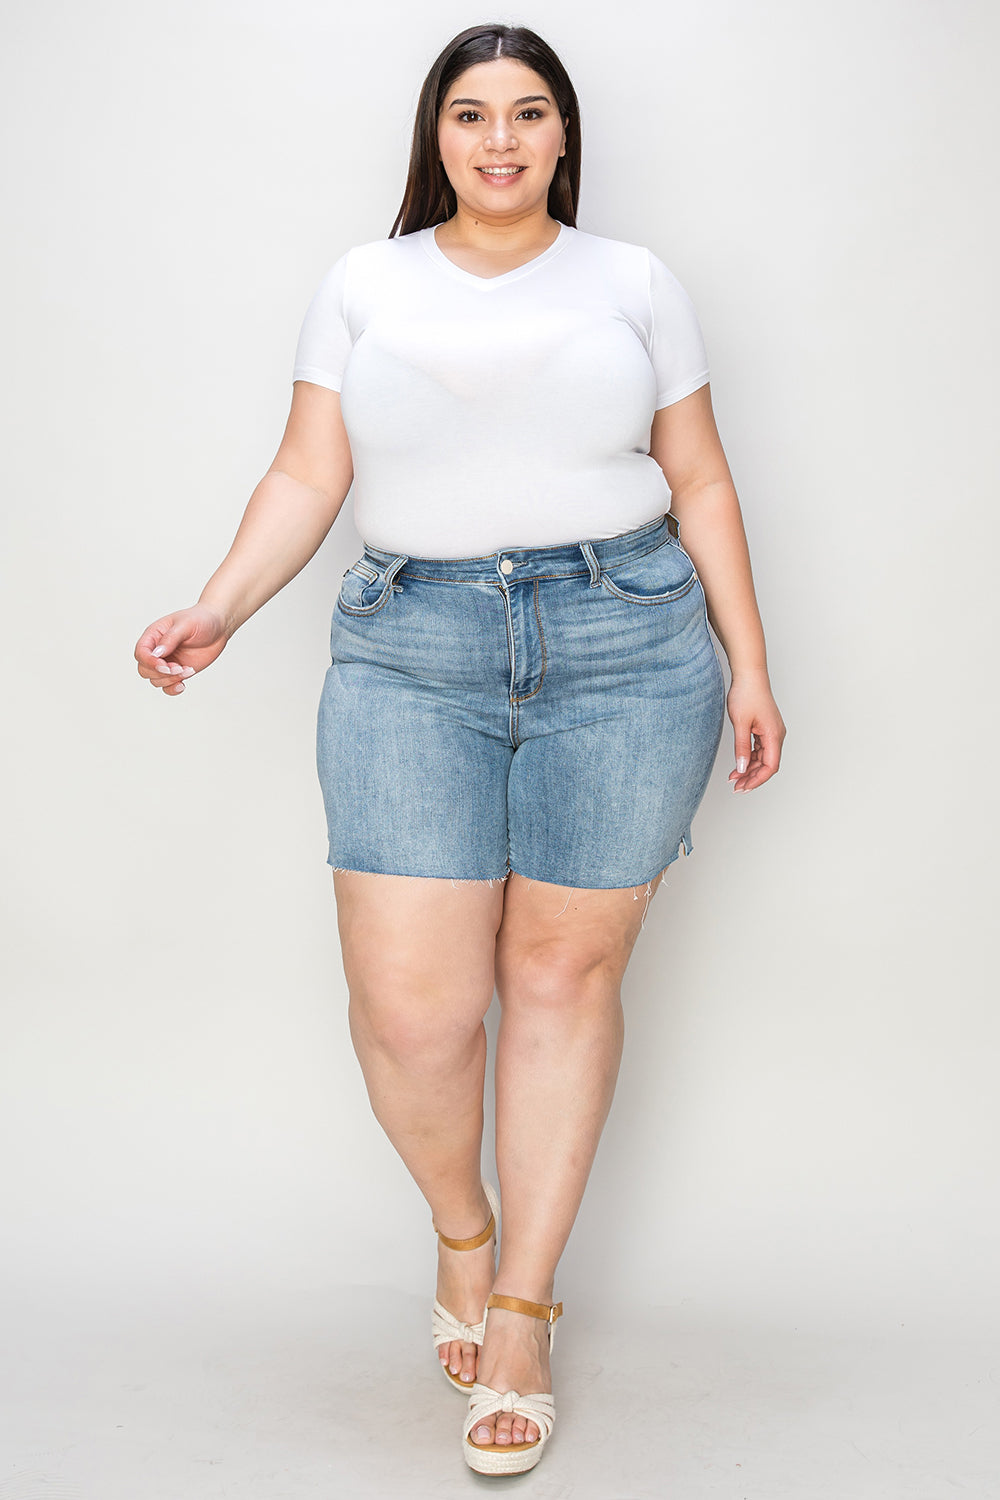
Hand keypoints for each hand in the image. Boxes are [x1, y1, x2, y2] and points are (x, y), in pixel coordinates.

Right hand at [134, 605, 229, 695]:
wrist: (219, 627)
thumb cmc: (201, 619)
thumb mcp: (186, 625)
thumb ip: (170, 639)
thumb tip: (157, 654)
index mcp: (154, 635)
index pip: (141, 652)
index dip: (149, 662)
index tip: (165, 665)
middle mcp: (157, 650)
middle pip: (144, 669)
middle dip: (161, 673)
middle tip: (179, 668)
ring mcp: (167, 662)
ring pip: (155, 680)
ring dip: (171, 680)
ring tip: (188, 670)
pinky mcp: (178, 671)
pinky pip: (167, 687)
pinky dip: (172, 689)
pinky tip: (183, 684)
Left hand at [726, 670, 785, 791]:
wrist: (749, 675)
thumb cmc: (747, 694)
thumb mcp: (740, 724)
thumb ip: (741, 748)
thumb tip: (741, 768)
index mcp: (774, 735)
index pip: (770, 766)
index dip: (757, 780)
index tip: (744, 787)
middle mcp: (776, 735)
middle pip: (767, 765)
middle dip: (752, 777)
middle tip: (736, 787)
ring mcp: (771, 732)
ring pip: (762, 758)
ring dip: (749, 769)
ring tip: (734, 778)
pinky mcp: (765, 729)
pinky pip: (759, 750)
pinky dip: (749, 758)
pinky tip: (738, 765)